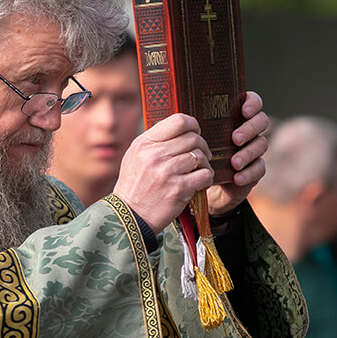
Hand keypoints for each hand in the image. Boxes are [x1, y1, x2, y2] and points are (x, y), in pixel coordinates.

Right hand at [112, 113, 214, 233]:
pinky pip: (205, 175)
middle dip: (202, 146)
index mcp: (144, 143)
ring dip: (204, 164)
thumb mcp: (135, 157)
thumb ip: (153, 142)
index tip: (195, 132)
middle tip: (201, 156)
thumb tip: (179, 129)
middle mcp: (155, 155)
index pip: (178, 121)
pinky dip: (206, 178)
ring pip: (200, 156)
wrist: (130, 216)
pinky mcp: (178, 188)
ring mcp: (167, 171)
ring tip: (198, 171)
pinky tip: (199, 183)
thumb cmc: (134, 186)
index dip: (193, 124)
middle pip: (193, 138)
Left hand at [206, 91, 268, 214]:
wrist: (203, 184)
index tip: (244, 111)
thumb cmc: (198, 153)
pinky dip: (248, 173)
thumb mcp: (194, 138)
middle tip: (235, 139)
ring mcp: (254, 148)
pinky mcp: (256, 168)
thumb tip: (181, 114)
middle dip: (249, 129)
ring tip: (234, 162)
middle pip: (261, 121)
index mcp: (235, 116)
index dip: (252, 103)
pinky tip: (237, 177)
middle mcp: (249, 130)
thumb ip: (194, 124)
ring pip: (261, 144)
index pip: (252, 101)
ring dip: (248, 153)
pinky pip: (259, 168)